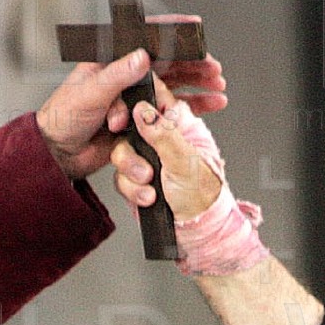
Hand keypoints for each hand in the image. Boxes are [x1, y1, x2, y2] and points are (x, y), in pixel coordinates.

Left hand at [35, 27, 228, 180]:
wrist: (58, 153)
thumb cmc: (63, 118)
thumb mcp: (89, 93)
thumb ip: (116, 76)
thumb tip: (142, 56)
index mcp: (112, 59)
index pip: (145, 37)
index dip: (171, 30)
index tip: (194, 26)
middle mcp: (127, 75)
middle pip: (168, 62)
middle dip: (193, 64)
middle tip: (213, 68)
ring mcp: (136, 97)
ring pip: (175, 85)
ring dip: (197, 85)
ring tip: (218, 87)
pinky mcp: (142, 119)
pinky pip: (172, 111)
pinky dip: (192, 108)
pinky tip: (211, 105)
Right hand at [108, 74, 223, 221]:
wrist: (195, 227)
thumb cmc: (202, 194)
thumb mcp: (183, 160)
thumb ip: (162, 133)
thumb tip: (142, 110)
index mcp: (176, 123)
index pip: (153, 97)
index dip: (135, 102)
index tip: (125, 118)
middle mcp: (159, 138)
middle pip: (127, 129)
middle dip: (130, 153)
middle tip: (144, 169)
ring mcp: (146, 158)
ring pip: (121, 155)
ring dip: (132, 175)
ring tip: (150, 188)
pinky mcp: (136, 178)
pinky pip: (121, 178)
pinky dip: (132, 190)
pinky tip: (148, 198)